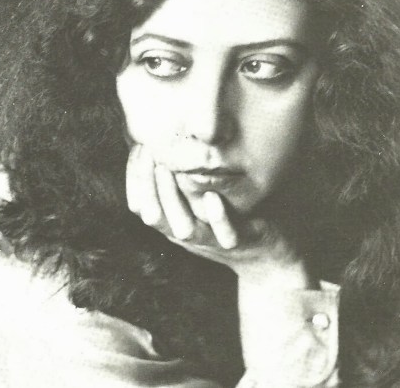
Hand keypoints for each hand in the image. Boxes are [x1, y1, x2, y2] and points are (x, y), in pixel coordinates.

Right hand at [126, 145, 302, 277]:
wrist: (265, 256)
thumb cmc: (227, 218)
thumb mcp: (197, 201)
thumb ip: (180, 181)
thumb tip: (164, 144)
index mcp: (171, 223)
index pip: (139, 204)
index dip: (134, 176)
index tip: (139, 146)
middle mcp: (183, 233)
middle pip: (153, 213)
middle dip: (146, 181)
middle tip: (148, 150)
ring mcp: (209, 240)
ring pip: (181, 226)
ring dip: (171, 197)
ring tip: (167, 168)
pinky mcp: (236, 242)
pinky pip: (224, 233)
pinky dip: (217, 217)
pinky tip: (212, 196)